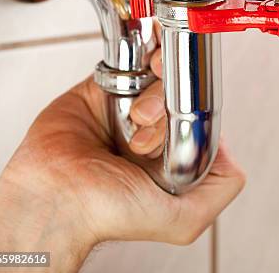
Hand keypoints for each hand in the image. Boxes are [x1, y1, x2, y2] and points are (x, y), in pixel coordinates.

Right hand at [0, 47, 244, 271]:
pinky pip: (129, 58)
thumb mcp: (183, 221)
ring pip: (160, 72)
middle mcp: (154, 128)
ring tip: (135, 115)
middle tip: (151, 124)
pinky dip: (134, 60)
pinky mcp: (104, 87)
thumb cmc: (107, 213)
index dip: (197, 110)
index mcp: (173, 151)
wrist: (52, 197)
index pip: (200, 113)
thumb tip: (226, 148)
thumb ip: (221, 190)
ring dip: (154, 88)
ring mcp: (129, 105)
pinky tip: (128, 83)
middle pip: (182, 90)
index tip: (183, 119)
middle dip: (172, 102)